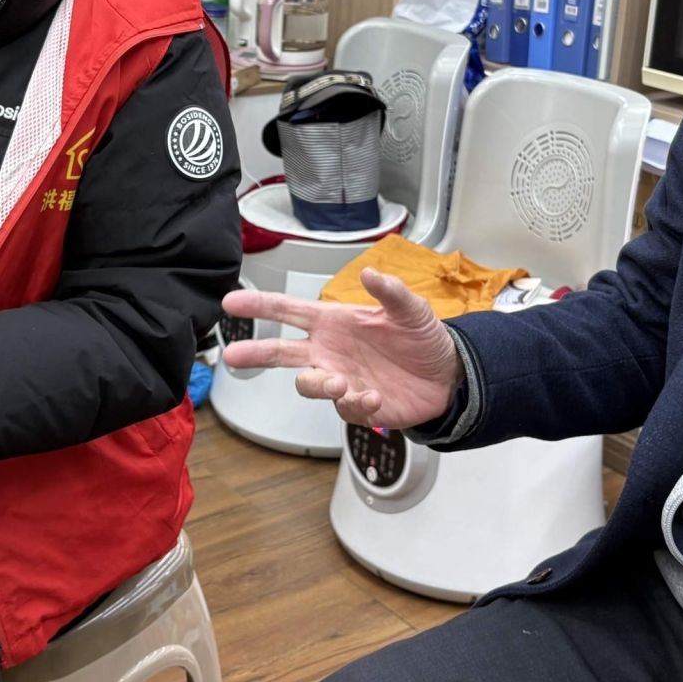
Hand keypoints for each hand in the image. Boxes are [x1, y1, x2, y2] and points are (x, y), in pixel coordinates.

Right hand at [220, 267, 462, 428]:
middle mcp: (330, 351)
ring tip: (339, 383)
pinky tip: (374, 397)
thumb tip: (370, 273)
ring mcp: (341, 379)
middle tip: (233, 355)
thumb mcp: (412, 310)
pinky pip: (344, 408)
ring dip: (318, 385)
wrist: (448, 376)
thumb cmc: (423, 339)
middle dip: (255, 353)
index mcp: (335, 322)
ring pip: (308, 384)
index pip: (289, 311)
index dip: (260, 306)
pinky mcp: (357, 406)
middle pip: (281, 352)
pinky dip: (356, 403)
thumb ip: (391, 292)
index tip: (233, 301)